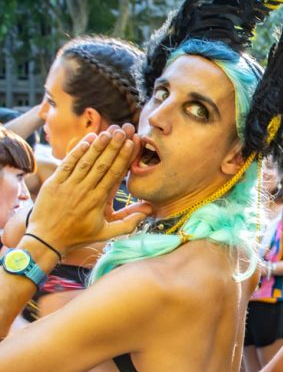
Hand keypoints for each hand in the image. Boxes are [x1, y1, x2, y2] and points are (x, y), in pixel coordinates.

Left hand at [26, 125, 151, 255]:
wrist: (46, 240)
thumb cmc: (77, 237)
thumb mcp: (106, 233)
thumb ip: (129, 222)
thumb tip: (148, 210)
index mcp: (99, 200)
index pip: (115, 174)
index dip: (124, 157)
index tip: (131, 143)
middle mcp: (85, 190)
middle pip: (103, 164)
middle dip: (114, 146)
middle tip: (123, 131)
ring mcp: (68, 185)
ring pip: (86, 161)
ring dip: (98, 146)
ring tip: (108, 132)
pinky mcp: (54, 183)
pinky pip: (67, 164)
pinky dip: (76, 152)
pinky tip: (86, 141)